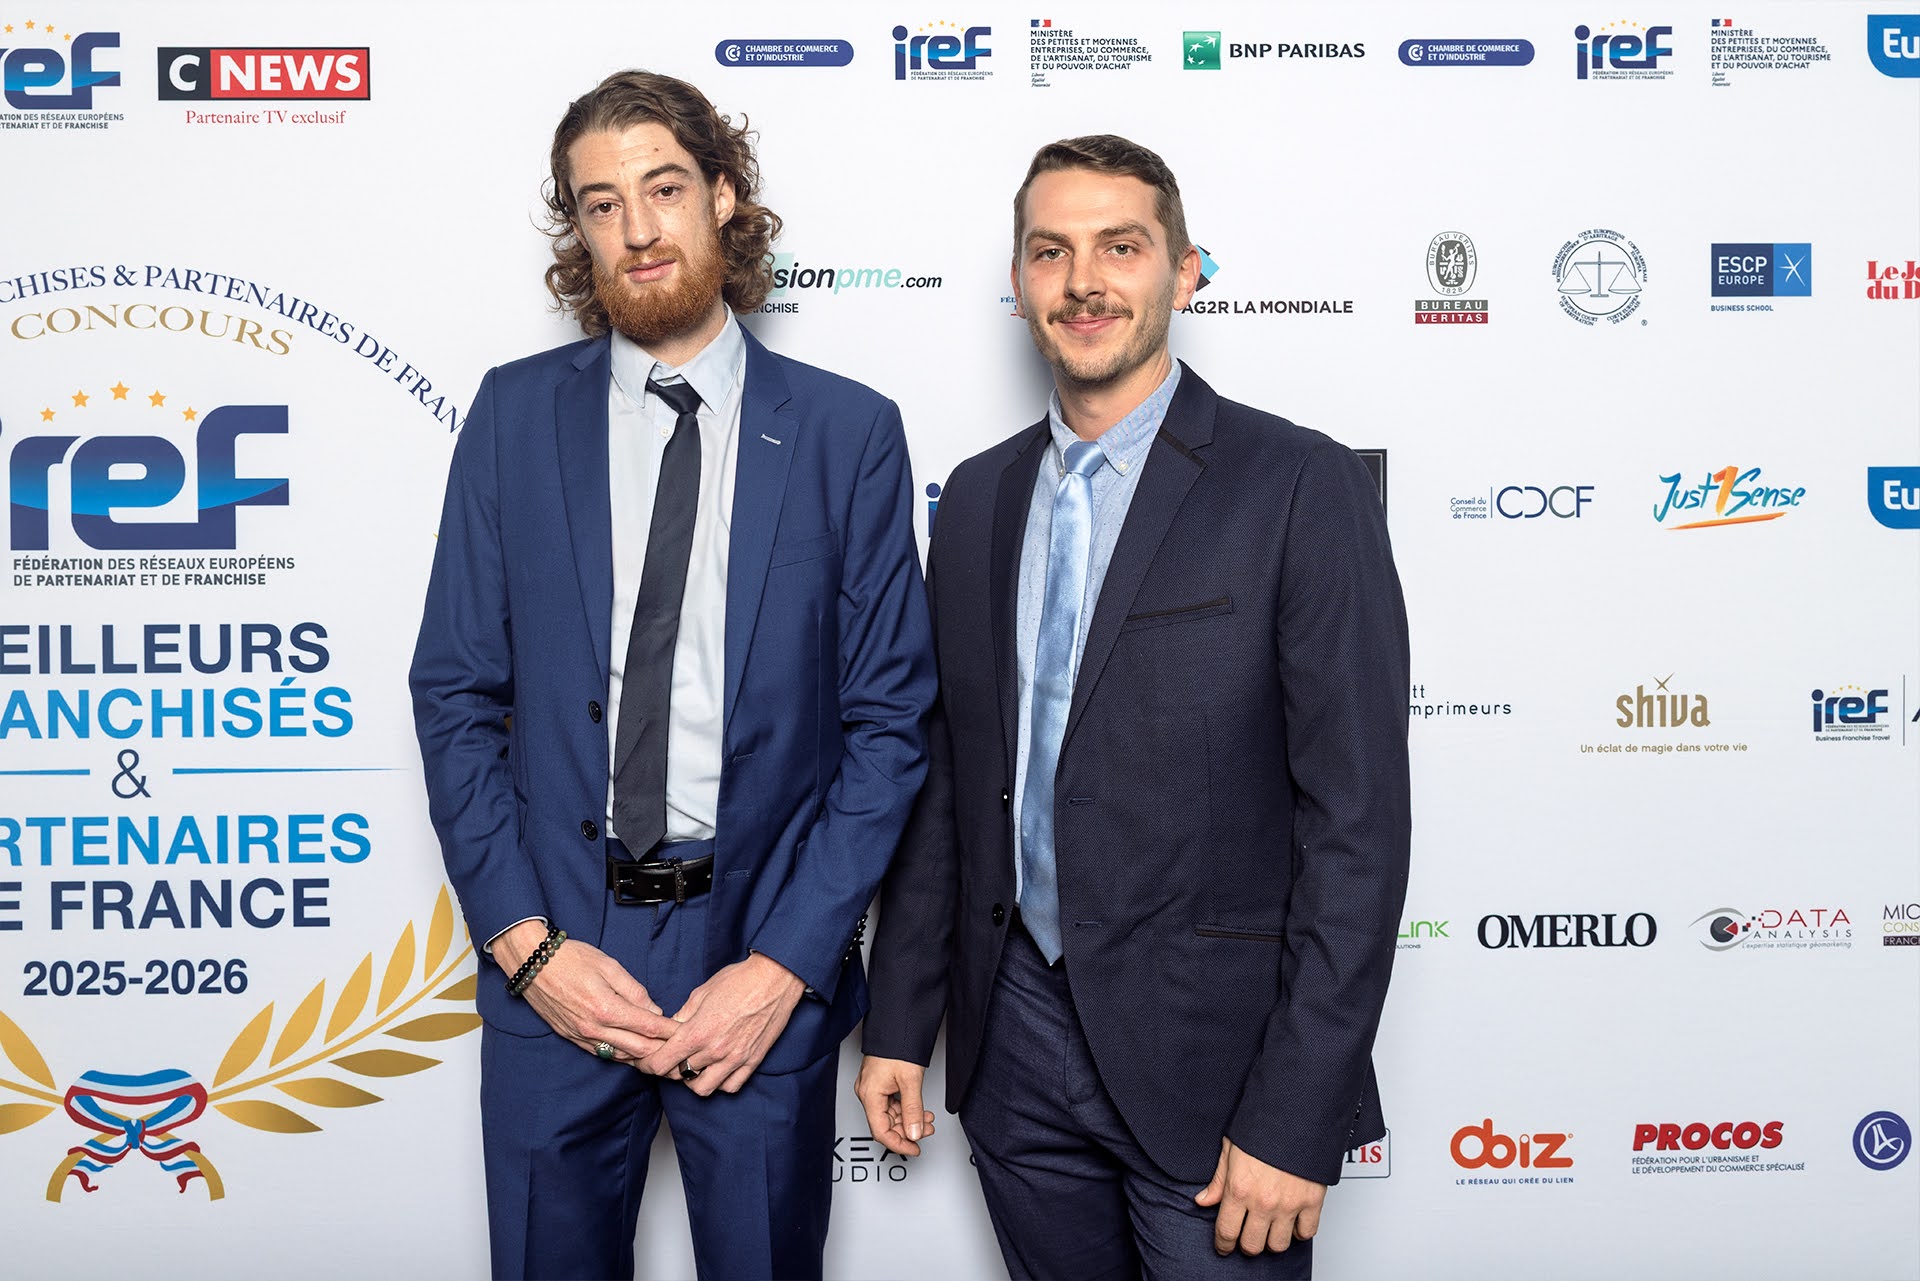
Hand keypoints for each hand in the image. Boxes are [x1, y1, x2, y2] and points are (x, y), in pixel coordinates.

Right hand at [494, 920, 677, 1065]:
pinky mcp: (572, 1038)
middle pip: (638, 1049)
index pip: (649, 1028)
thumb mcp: (609, 966)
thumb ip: (635, 991)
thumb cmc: (572, 959)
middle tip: (681, 1050)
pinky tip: (634, 1053)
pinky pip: (602, 1054)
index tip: (687, 1034)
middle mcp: (594, 1028)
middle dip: (662, 1051)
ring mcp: (582, 1036)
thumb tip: (654, 1012)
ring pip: (621, 1057)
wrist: (532, 964)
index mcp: (607, 1008)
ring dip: (643, 1058)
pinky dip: (622, 1056)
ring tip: (663, 1056)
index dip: (671, 1033)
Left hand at [640, 953, 806, 1095]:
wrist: (774, 979)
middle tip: (672, 1058)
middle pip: (679, 1076)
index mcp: (697, 1032)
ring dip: (694, 1080)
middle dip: (670, 1068)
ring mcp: (735, 1058)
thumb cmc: (738, 980)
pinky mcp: (752, 1061)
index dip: (649, 1064)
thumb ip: (682, 1016)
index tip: (648, 1060)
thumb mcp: (701, 993)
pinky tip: (717, 1070)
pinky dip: (719, 1083)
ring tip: (695, 1066)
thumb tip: (669, 1031)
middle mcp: (715, 1050)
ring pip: (703, 1089)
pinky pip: (730, 1086)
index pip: (661, 1063)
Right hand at [855, 1056, 936, 1155]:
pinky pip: (890, 1103)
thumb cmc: (898, 1046)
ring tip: (927, 1118)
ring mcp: (872, 1088)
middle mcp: (867, 1092)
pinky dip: (905, 1108)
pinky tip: (918, 1109)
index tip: (914, 1149)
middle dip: (908, 1129)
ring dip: (909, 1119)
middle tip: (927, 1129)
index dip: (899, 1144)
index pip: (881, 1131)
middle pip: (886, 1124)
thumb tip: (915, 1133)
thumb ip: (913, 1110)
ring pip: (890, 1114)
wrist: (896, 1024)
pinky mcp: (878, 1083)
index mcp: (870, 1094)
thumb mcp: (911, 1080)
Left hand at [1194, 1137, 1324, 1256]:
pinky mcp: (1312, 1202)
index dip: (1223, 1245)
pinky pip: (1306, 1233)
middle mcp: (1263, 1201)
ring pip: (1278, 1245)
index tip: (1224, 1246)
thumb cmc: (1262, 1124)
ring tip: (1269, 1228)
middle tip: (1246, 1235)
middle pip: (1252, 1245)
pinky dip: (1299, 1232)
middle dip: (1246, 1244)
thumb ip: (1217, 1180)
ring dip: (1271, 1240)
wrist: (1296, 1112)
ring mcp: (1289, 1204)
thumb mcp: (1230, 1148)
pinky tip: (1292, 1222)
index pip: (1226, 1232)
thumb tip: (1203, 1200)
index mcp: (1239, 1189)